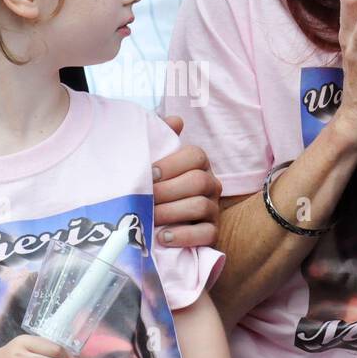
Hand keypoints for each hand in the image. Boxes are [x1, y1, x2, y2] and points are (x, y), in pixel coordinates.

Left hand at [154, 115, 222, 248]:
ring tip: (149, 218)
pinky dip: (184, 236)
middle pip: (198, 181)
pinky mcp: (212, 233)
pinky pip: (206, 234)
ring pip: (200, 206)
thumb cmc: (155, 186)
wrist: (158, 221)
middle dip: (167, 191)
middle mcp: (210, 184)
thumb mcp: (155, 162)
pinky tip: (163, 237)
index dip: (172, 164)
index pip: (196, 155)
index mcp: (198, 164)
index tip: (149, 174)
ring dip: (171, 213)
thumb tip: (176, 120)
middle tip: (143, 199)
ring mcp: (213, 209)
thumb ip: (161, 138)